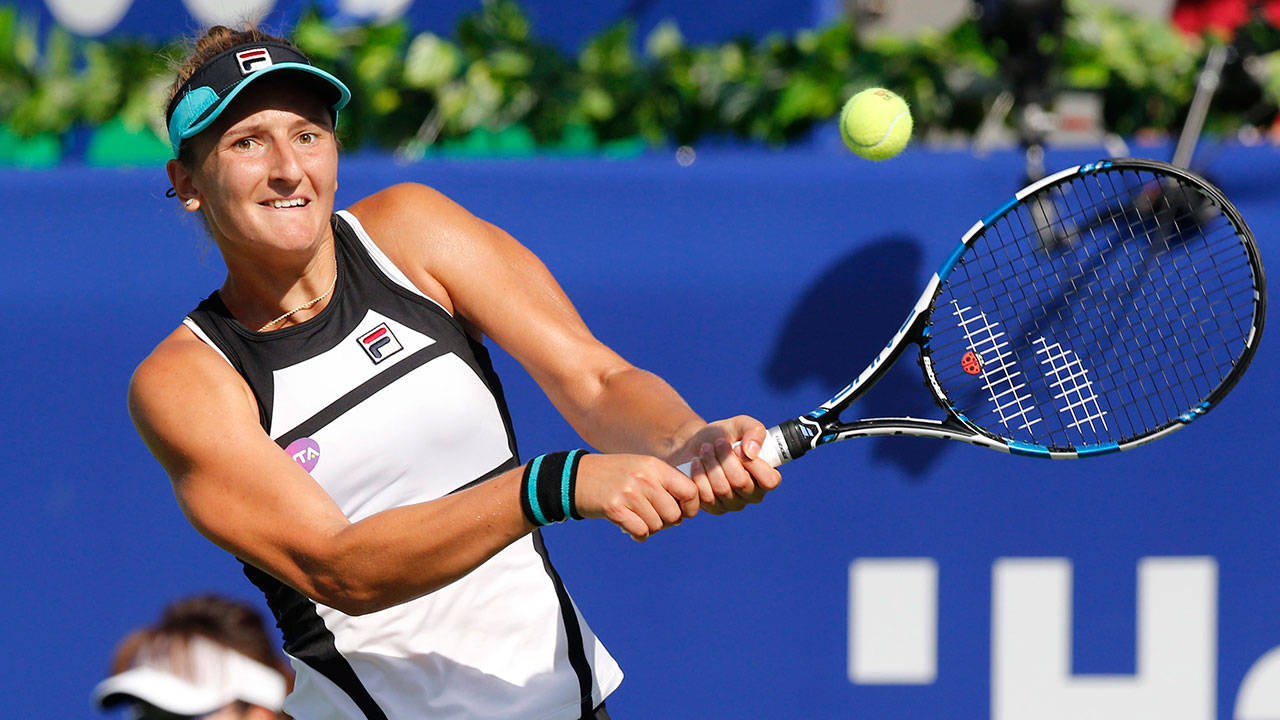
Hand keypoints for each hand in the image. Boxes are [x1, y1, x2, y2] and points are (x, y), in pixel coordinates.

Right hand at [573, 453, 700, 540]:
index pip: (690, 490)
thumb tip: (686, 512)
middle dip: (667, 522)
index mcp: (655, 466)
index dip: (691, 507)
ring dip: (650, 528)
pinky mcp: (614, 508)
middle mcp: (644, 478)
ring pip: (657, 525)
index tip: (683, 512)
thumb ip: (664, 484)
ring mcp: (629, 493)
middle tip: (655, 518)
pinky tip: (630, 527)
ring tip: (638, 519)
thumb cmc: (615, 476)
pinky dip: (638, 534)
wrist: (578, 477)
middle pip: (674, 514)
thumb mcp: (641, 469)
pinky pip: (641, 531)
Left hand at [676, 416, 782, 514]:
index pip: (770, 480)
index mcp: (766, 476)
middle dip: (726, 459)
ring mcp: (733, 504)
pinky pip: (707, 496)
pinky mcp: (714, 508)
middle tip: (718, 443)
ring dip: (711, 463)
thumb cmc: (722, 435)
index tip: (738, 448)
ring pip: (722, 489)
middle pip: (741, 483)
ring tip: (705, 449)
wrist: (694, 445)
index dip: (753, 464)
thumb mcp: (740, 425)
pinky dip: (699, 475)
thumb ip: (754, 431)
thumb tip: (752, 452)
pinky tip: (697, 463)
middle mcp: (752, 494)